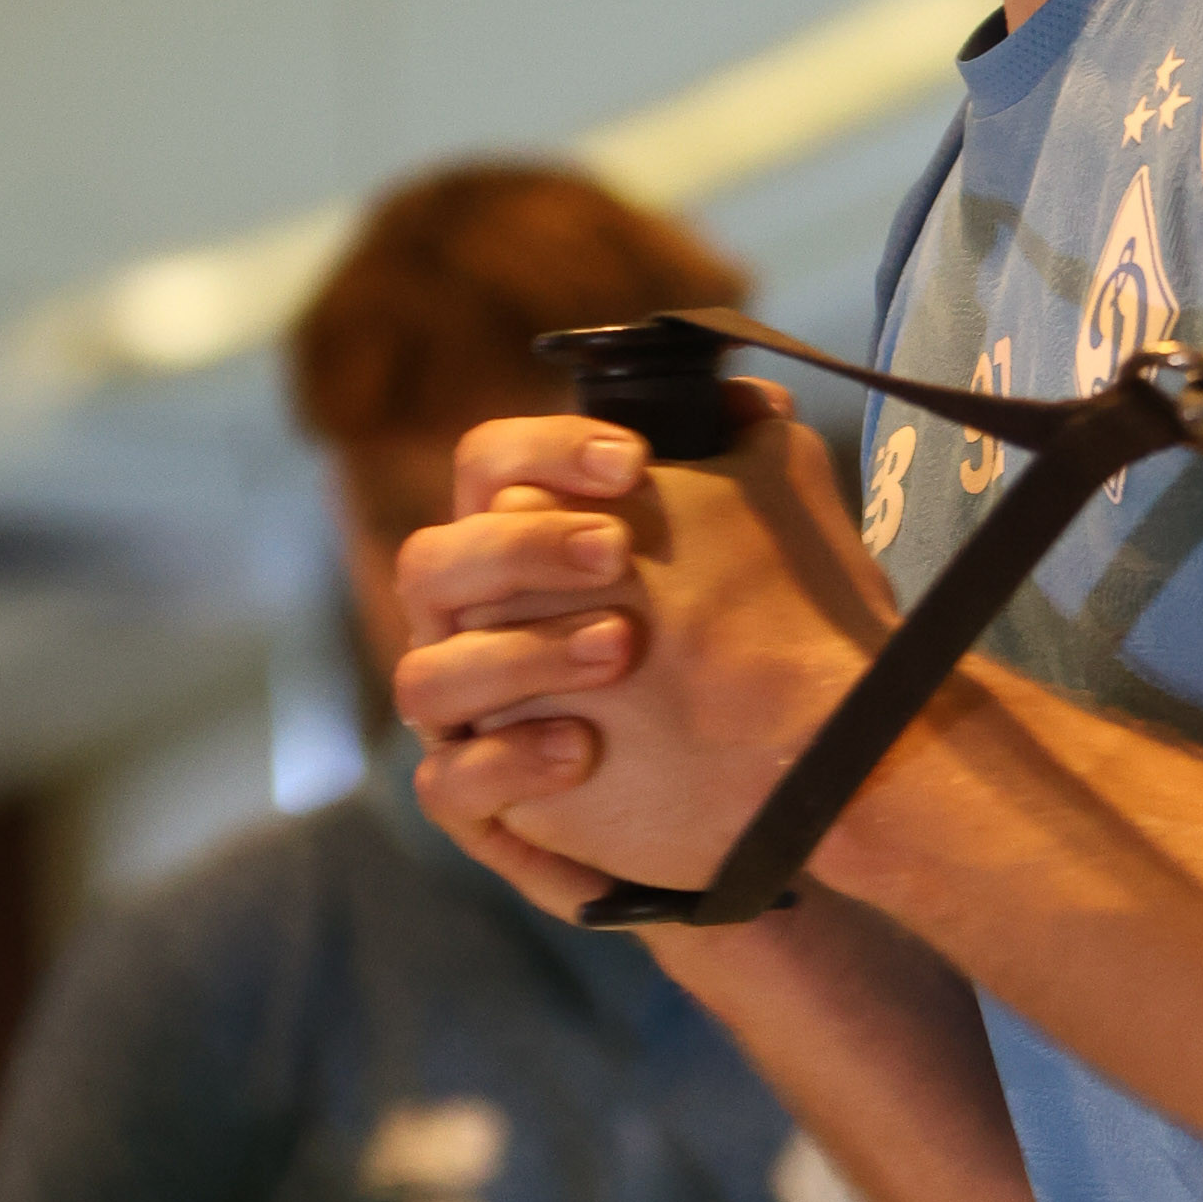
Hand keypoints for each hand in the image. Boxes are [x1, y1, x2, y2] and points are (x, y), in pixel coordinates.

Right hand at [394, 399, 895, 918]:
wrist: (774, 779)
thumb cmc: (749, 644)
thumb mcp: (761, 545)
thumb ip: (749, 461)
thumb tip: (749, 397)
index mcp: (523, 544)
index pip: (489, 467)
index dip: (546, 450)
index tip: (636, 459)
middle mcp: (475, 626)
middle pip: (433, 562)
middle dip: (520, 547)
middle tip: (617, 551)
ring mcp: (471, 716)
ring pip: (427, 679)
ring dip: (521, 656)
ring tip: (621, 648)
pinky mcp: (485, 804)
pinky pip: (447, 787)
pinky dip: (508, 763)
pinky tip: (582, 751)